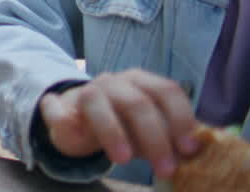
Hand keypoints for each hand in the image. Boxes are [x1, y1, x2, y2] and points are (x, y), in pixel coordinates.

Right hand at [38, 68, 200, 177]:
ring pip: (96, 102)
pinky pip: (53, 107)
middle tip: (165, 168)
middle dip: (154, 137)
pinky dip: (61, 118)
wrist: (78, 118)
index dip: (181, 118)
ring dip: (111, 131)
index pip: (167, 91)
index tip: (189, 149)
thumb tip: (196, 152)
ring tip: (122, 160)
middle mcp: (115, 82)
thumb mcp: (150, 129)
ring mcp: (85, 90)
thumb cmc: (123, 125)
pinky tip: (68, 131)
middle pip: (137, 102)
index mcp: (142, 82)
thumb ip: (169, 136)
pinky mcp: (57, 104)